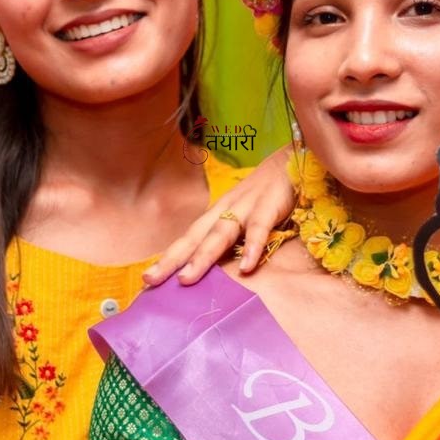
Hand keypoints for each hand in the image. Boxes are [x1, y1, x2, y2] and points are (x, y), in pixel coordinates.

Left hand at [144, 144, 295, 285]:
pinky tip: (246, 267)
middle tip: (151, 280)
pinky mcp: (270, 206)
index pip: (188, 239)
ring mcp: (246, 207)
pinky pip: (259, 229)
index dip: (168, 258)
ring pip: (220, 233)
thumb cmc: (265, 194)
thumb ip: (230, 239)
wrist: (292, 159)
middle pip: (195, 237)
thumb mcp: (243, 216)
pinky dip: (252, 247)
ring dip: (203, 256)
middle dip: (172, 259)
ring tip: (187, 278)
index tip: (147, 280)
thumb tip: (213, 268)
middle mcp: (225, 210)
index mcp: (217, 214)